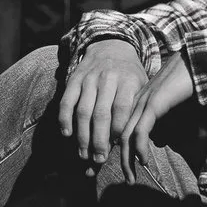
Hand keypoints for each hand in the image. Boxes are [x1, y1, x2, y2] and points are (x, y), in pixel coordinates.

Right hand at [58, 39, 147, 164]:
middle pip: (101, 114)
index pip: (122, 109)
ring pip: (83, 111)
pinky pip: (66, 102)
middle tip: (99, 160)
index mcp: (128, 81)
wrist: (111, 46)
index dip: (118, 130)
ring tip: (84, 155)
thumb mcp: (142, 87)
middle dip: (99, 141)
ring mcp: (89, 79)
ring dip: (82, 136)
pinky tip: (67, 135)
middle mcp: (108, 79)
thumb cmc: (130, 76)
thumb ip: (138, 110)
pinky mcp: (74, 79)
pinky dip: (65, 119)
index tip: (117, 147)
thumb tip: (136, 142)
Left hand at [121, 53, 194, 176]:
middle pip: (121, 136)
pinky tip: (143, 160)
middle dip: (121, 161)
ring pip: (127, 136)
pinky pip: (141, 130)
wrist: (197, 62)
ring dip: (128, 159)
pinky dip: (140, 147)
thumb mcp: (175, 108)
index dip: (122, 152)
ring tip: (132, 176)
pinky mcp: (154, 104)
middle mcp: (137, 104)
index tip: (126, 170)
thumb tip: (162, 141)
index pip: (124, 131)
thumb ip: (167, 123)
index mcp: (139, 104)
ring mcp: (144, 103)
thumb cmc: (189, 84)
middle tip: (126, 180)